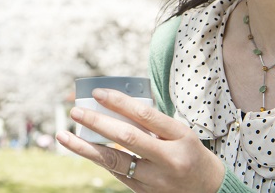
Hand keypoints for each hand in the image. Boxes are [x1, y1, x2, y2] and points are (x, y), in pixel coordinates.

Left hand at [56, 88, 224, 192]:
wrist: (209, 190)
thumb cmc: (189, 152)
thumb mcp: (180, 132)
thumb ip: (152, 121)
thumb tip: (113, 103)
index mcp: (181, 136)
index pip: (145, 115)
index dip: (119, 102)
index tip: (97, 92)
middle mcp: (170, 159)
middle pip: (127, 138)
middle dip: (97, 122)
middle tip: (76, 112)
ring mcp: (158, 180)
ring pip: (115, 161)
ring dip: (85, 147)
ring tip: (64, 135)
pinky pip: (117, 174)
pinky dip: (98, 159)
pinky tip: (83, 149)